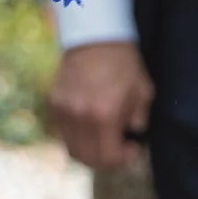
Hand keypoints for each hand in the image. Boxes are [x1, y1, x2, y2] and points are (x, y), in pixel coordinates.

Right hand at [49, 41, 154, 170]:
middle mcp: (80, 117)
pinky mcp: (54, 103)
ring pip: (72, 149)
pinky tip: (91, 123)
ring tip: (104, 139)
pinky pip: (65, 132)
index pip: (108, 158)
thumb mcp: (143, 91)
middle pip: (87, 159)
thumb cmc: (123, 63)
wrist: (94, 36)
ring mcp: (63, 111)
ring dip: (90, 151)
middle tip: (118, 150)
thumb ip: (139, 120)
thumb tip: (132, 136)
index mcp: (104, 116)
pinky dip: (79, 136)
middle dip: (106, 161)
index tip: (132, 148)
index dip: (123, 160)